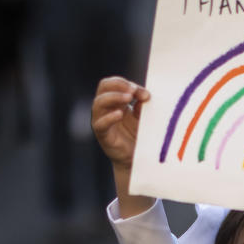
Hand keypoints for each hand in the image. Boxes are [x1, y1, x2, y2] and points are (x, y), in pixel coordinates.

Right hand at [92, 76, 152, 217]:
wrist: (138, 159)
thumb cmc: (141, 136)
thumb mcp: (144, 117)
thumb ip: (143, 105)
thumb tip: (145, 95)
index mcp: (116, 101)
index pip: (115, 83)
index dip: (126, 83)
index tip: (144, 93)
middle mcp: (107, 108)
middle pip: (103, 87)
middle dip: (118, 85)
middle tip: (132, 90)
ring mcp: (102, 121)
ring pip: (99, 103)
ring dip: (113, 97)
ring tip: (128, 98)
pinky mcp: (103, 135)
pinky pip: (100, 124)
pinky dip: (109, 117)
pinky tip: (119, 114)